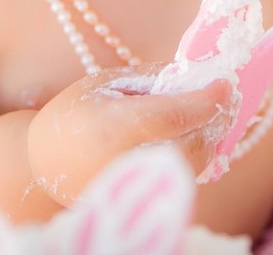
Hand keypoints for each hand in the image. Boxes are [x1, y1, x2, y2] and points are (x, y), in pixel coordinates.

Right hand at [27, 63, 235, 204]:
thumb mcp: (104, 83)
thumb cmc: (75, 114)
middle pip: (191, 143)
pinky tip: (196, 136)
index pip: (174, 116)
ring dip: (210, 137)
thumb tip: (195, 72)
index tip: (226, 84)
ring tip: (213, 114)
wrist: (45, 164)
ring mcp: (134, 185)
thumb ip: (150, 78)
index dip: (206, 100)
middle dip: (215, 118)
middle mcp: (126, 160)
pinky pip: (183, 178)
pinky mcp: (141, 199)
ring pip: (193, 165)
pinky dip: (197, 156)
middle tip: (227, 97)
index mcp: (113, 125)